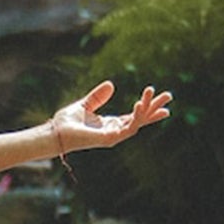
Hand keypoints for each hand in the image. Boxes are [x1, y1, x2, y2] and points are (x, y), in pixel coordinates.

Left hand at [51, 81, 172, 154]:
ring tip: (152, 94)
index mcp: (111, 124)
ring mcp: (112, 136)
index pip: (135, 116)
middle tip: (169, 95)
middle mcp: (114, 131)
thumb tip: (111, 84)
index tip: (162, 98)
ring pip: (136, 123)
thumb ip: (97, 96)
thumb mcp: (85, 105)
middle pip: (140, 120)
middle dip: (154, 109)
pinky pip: (126, 128)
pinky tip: (139, 105)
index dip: (148, 108)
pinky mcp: (108, 139)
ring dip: (146, 110)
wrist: (54, 133)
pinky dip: (135, 118)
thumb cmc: (66, 123)